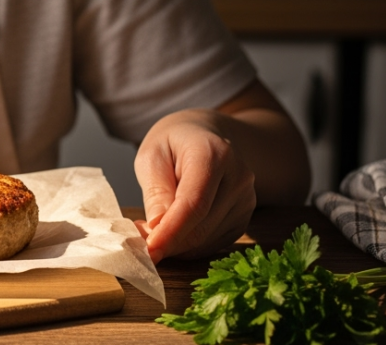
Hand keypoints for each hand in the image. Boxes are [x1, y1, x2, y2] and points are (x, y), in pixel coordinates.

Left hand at [134, 108, 255, 263]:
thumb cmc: (174, 143)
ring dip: (176, 244)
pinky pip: (214, 243)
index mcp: (214, 154)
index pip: (194, 203)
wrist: (207, 135)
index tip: (149, 250)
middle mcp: (238, 178)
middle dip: (167, 241)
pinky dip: (189, 245)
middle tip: (139, 237)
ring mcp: (246, 200)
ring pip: (207, 240)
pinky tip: (174, 228)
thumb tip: (156, 230)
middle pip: (202, 226)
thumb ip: (156, 192)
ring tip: (155, 225)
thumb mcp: (152, 156)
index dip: (171, 232)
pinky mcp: (244, 217)